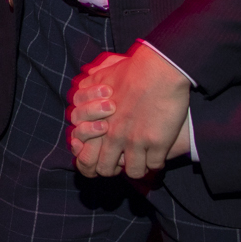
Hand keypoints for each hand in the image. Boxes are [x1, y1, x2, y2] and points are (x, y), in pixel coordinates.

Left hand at [67, 44, 190, 178]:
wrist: (160, 69)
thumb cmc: (131, 71)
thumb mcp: (100, 78)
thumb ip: (87, 87)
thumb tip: (80, 89)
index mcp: (97, 124)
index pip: (86, 157)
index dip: (93, 160)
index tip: (104, 153)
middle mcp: (113, 136)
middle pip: (105, 169)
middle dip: (113, 168)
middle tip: (123, 160)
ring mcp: (135, 142)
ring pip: (133, 172)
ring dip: (138, 167)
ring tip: (143, 158)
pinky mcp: (158, 143)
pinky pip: (154, 166)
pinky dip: (156, 162)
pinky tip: (158, 153)